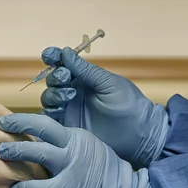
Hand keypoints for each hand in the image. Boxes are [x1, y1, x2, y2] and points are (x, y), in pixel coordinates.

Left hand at [0, 113, 147, 187]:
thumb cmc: (109, 177)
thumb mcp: (92, 150)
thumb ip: (70, 146)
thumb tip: (47, 145)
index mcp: (78, 136)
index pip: (47, 124)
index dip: (27, 122)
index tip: (12, 123)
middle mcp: (73, 146)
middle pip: (40, 126)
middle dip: (17, 123)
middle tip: (1, 125)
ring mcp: (70, 167)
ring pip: (36, 151)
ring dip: (15, 151)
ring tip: (1, 153)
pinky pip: (37, 187)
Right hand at [40, 47, 168, 168]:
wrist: (138, 135)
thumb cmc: (129, 105)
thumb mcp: (108, 83)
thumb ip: (86, 70)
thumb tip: (65, 51)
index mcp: (84, 77)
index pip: (63, 63)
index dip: (53, 57)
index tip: (49, 55)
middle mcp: (74, 91)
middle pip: (52, 79)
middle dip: (55, 76)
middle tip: (66, 78)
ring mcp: (69, 109)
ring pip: (48, 97)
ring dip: (54, 93)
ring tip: (69, 96)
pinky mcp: (67, 127)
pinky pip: (49, 118)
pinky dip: (49, 112)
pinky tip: (59, 111)